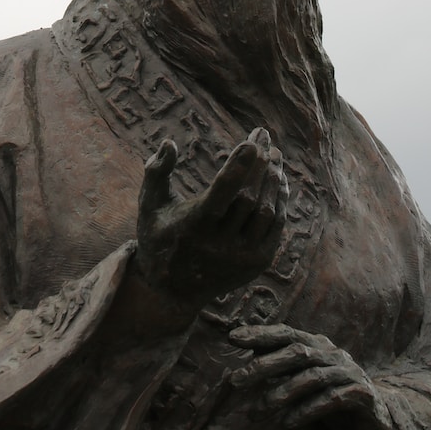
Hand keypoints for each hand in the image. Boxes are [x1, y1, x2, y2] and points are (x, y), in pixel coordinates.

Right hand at [135, 127, 287, 311]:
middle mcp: (220, 245)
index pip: (223, 192)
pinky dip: (281, 202)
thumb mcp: (149, 206)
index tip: (253, 141)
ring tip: (275, 154)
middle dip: (260, 163)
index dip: (239, 165)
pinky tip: (280, 180)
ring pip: (266, 212)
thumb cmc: (158, 239)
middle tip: (265, 136)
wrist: (171, 293)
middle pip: (248, 197)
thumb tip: (170, 142)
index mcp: (193, 227)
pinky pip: (276, 228)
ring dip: (273, 180)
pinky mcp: (257, 264)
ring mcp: (241, 257)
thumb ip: (157, 172)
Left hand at [229, 324, 379, 428]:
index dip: (260, 333)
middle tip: (234, 380)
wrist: (378, 426)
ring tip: (257, 411)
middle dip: (263, 365)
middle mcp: (334, 354)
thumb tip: (251, 353)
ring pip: (312, 377)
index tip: (231, 337)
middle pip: (296, 352)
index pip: (286, 333)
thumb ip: (284, 367)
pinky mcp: (362, 395)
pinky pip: (332, 399)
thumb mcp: (305, 382)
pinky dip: (308, 410)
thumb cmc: (333, 401)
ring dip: (281, 393)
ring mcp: (350, 373)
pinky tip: (288, 423)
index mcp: (318, 345)